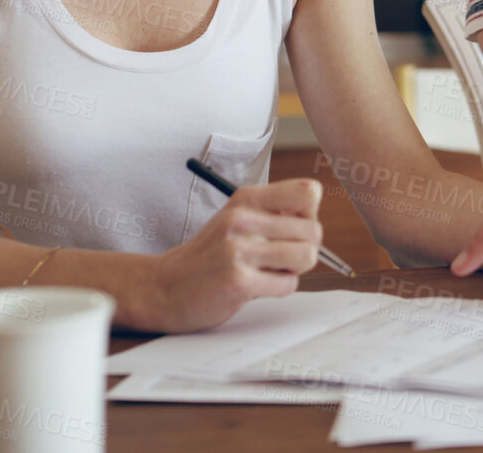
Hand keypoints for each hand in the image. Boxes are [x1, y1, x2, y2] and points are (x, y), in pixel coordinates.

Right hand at [135, 178, 324, 332]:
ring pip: (306, 256)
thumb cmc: (211, 254)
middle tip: (277, 257)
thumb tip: (316, 219)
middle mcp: (243, 219)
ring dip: (294, 270)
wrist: (166, 286)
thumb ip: (275, 214)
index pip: (308, 192)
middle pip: (314, 231)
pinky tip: (255, 286)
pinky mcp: (239, 281)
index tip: (290, 228)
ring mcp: (239, 250)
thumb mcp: (237, 219)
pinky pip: (288, 284)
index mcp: (246, 198)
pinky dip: (278, 289)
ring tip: (268, 270)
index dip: (308, 215)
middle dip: (304, 249)